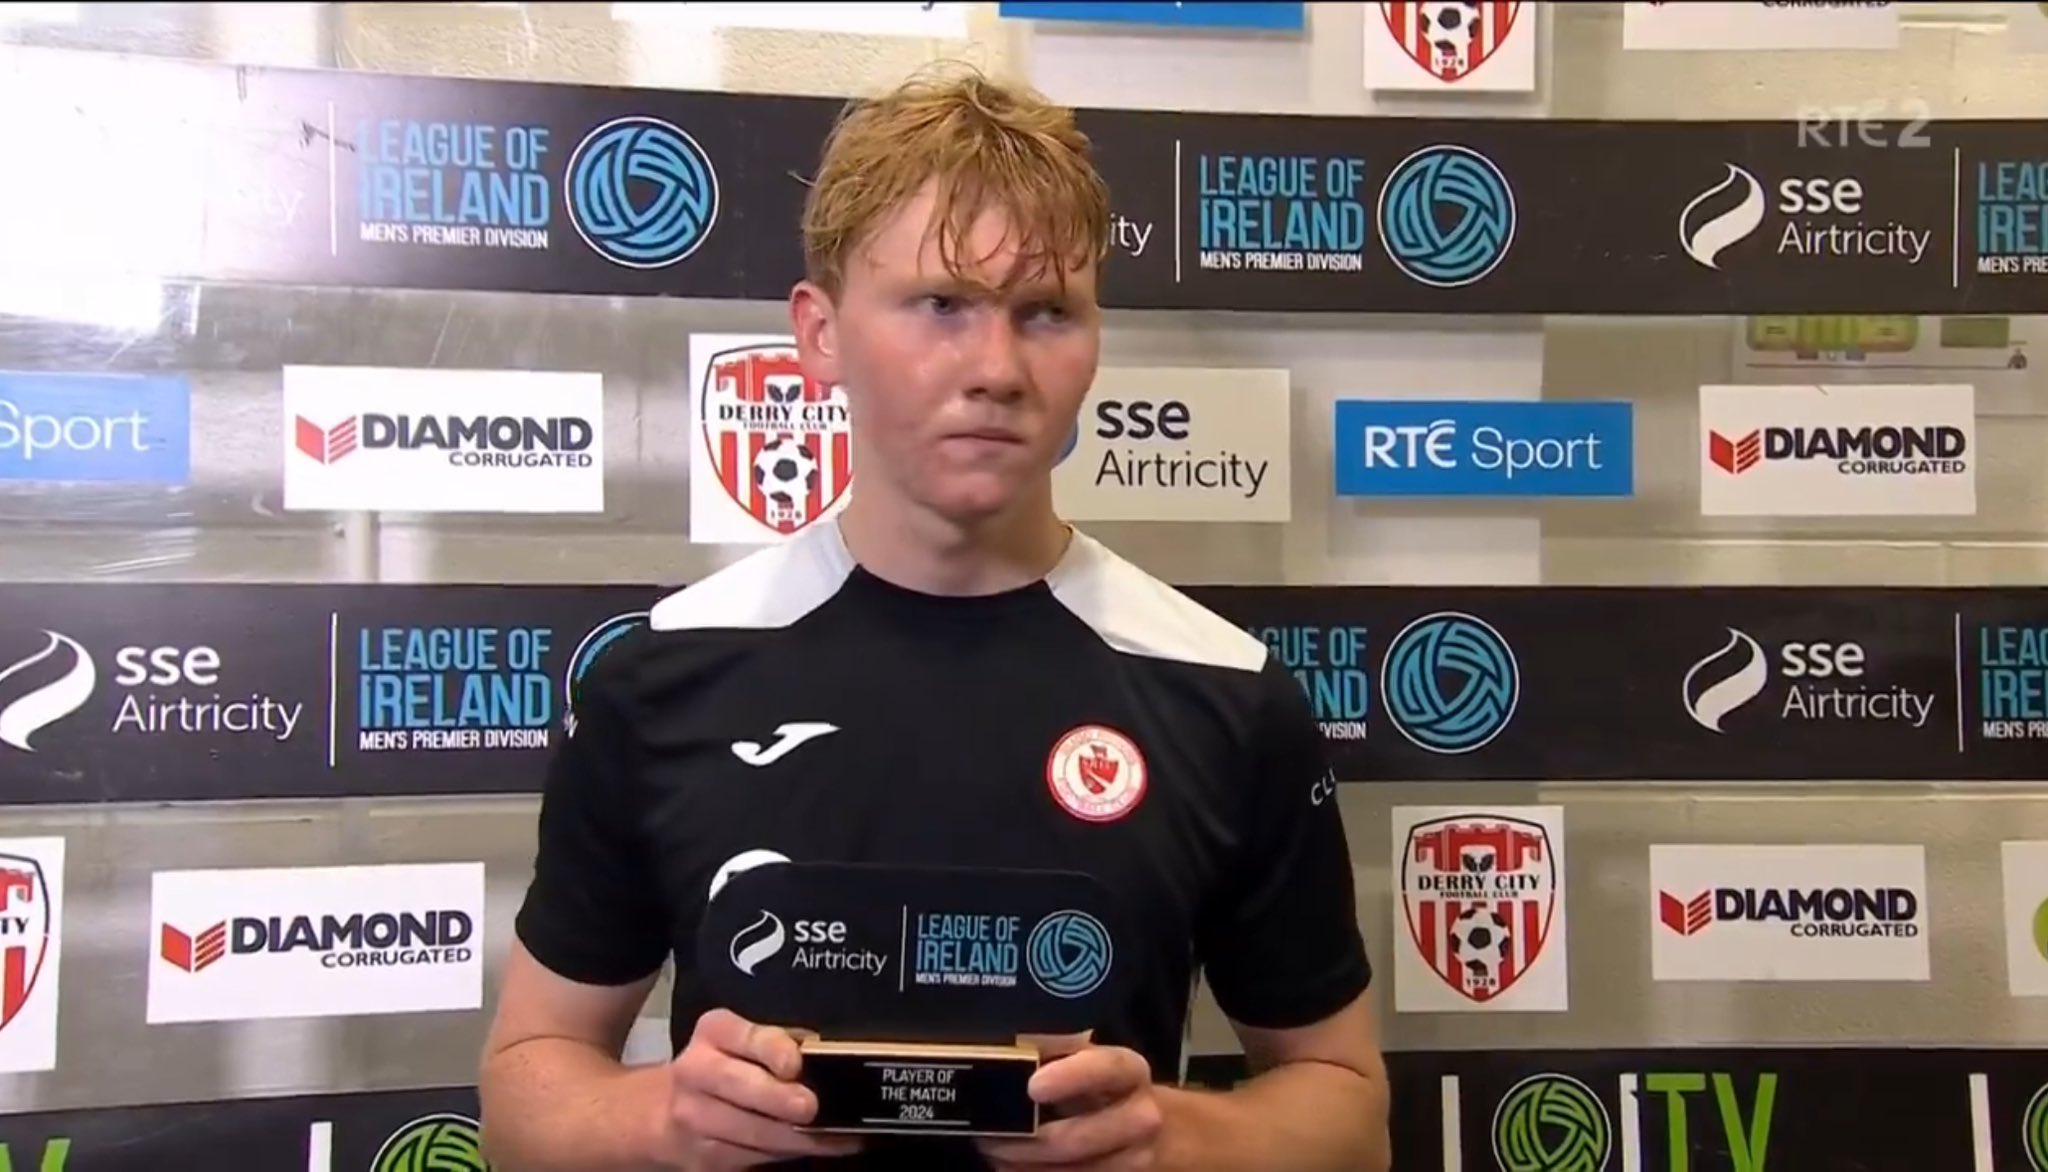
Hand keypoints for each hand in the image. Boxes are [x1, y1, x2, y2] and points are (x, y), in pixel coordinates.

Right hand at [667, 1008, 863, 1169]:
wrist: (670, 1110)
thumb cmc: (728, 1066)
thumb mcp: (747, 1041)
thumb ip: (783, 1042)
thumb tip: (825, 1055)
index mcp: (714, 1033)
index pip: (744, 1036)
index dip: (771, 1049)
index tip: (793, 1064)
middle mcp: (695, 1072)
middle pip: (738, 1085)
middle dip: (777, 1098)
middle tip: (810, 1107)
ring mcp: (693, 1118)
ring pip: (750, 1131)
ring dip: (796, 1136)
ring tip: (835, 1135)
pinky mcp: (702, 1157)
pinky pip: (752, 1157)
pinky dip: (790, 1153)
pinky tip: (820, 1147)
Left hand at [978, 1038, 1163, 1169]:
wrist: (1142, 1122)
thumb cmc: (1099, 1082)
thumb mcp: (1083, 1056)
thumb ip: (1053, 1047)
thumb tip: (1013, 1040)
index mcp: (1129, 1071)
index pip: (1106, 1070)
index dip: (1071, 1077)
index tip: (1033, 1086)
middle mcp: (1140, 1118)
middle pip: (1075, 1140)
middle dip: (1023, 1140)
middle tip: (986, 1132)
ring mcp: (1134, 1159)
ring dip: (1021, 1164)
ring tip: (992, 1148)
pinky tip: (1011, 1165)